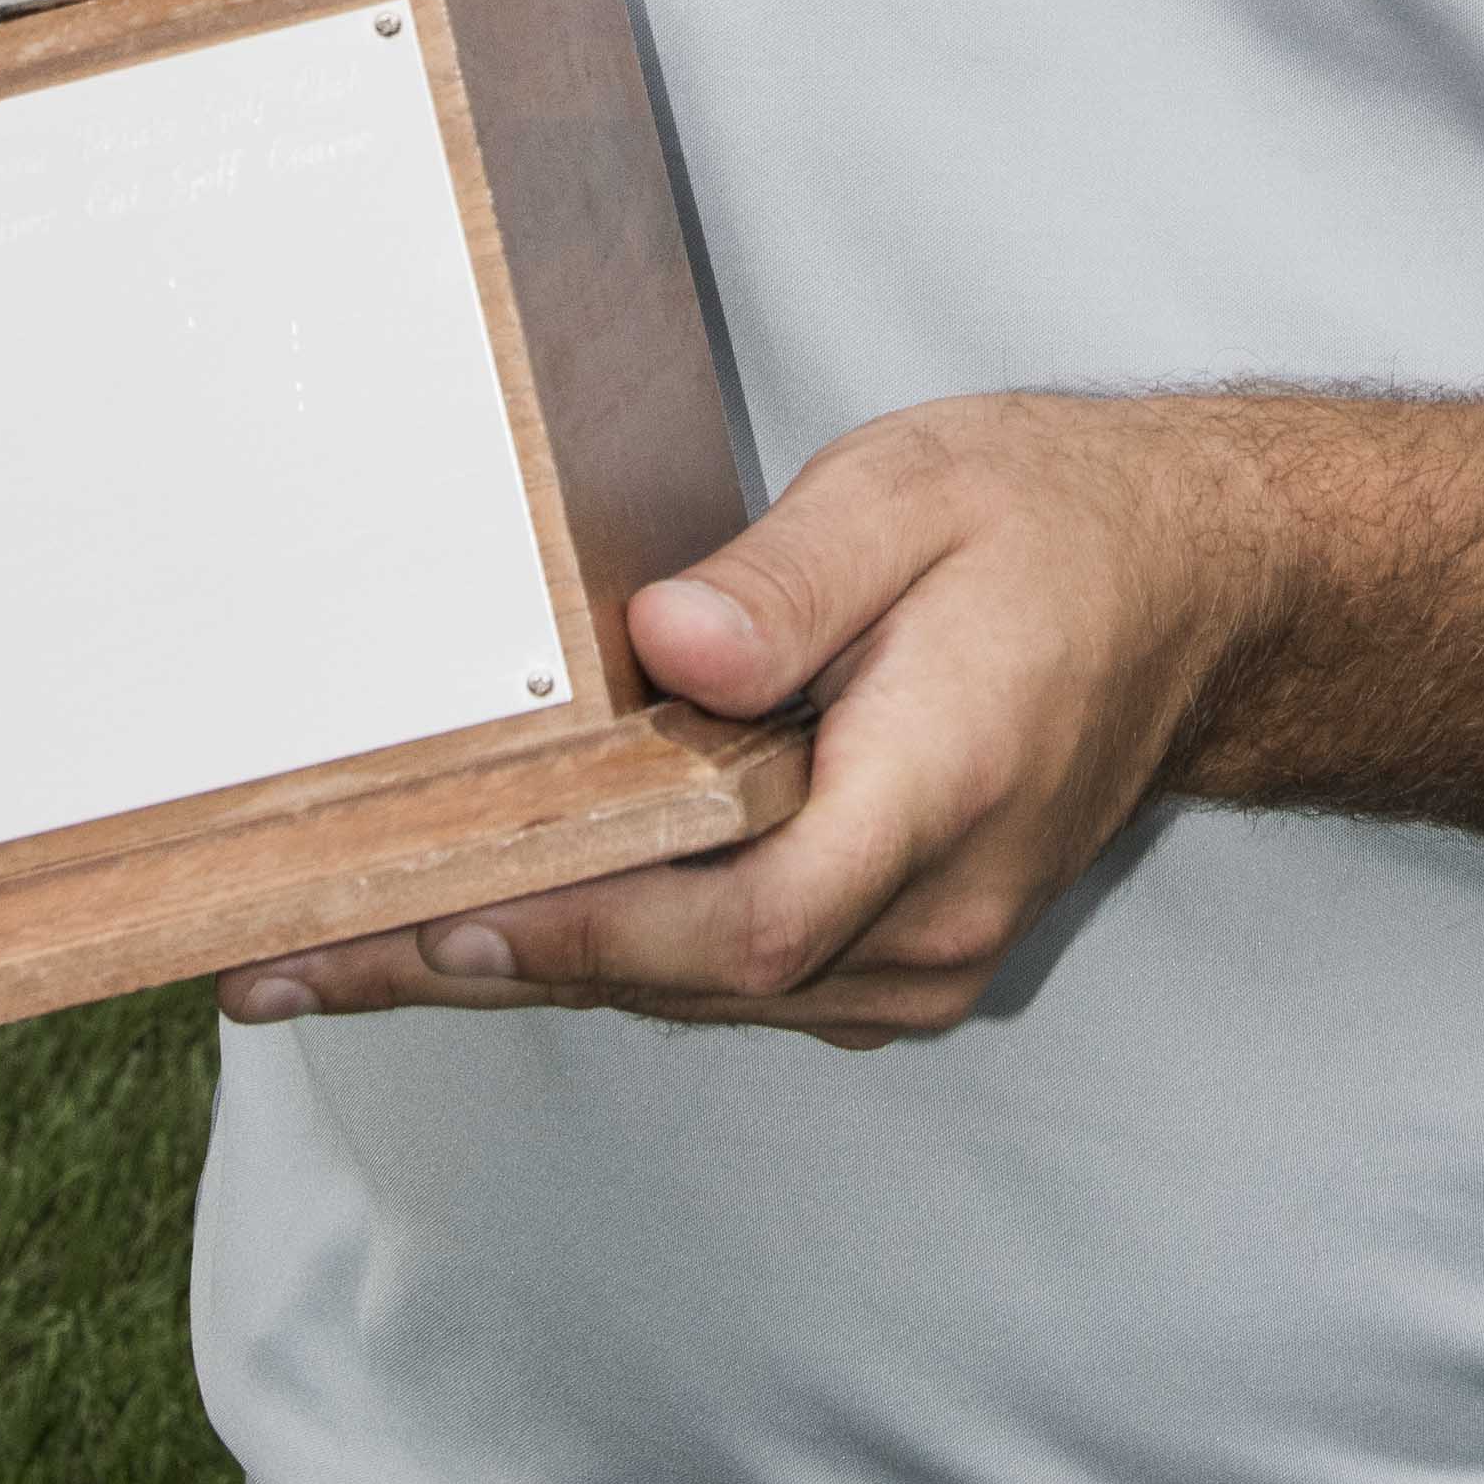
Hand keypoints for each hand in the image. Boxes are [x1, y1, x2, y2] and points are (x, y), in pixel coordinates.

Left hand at [217, 392, 1288, 1049]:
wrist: (1199, 590)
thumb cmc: (1052, 522)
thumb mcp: (921, 492)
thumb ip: (791, 580)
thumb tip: (664, 647)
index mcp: (940, 796)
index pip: (744, 921)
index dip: (584, 936)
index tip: (430, 928)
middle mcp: (932, 917)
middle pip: (684, 980)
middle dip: (479, 967)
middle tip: (284, 964)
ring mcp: (924, 954)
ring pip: (695, 991)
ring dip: (522, 971)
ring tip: (334, 958)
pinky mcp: (899, 951)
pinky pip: (731, 974)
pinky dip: (609, 953)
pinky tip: (488, 928)